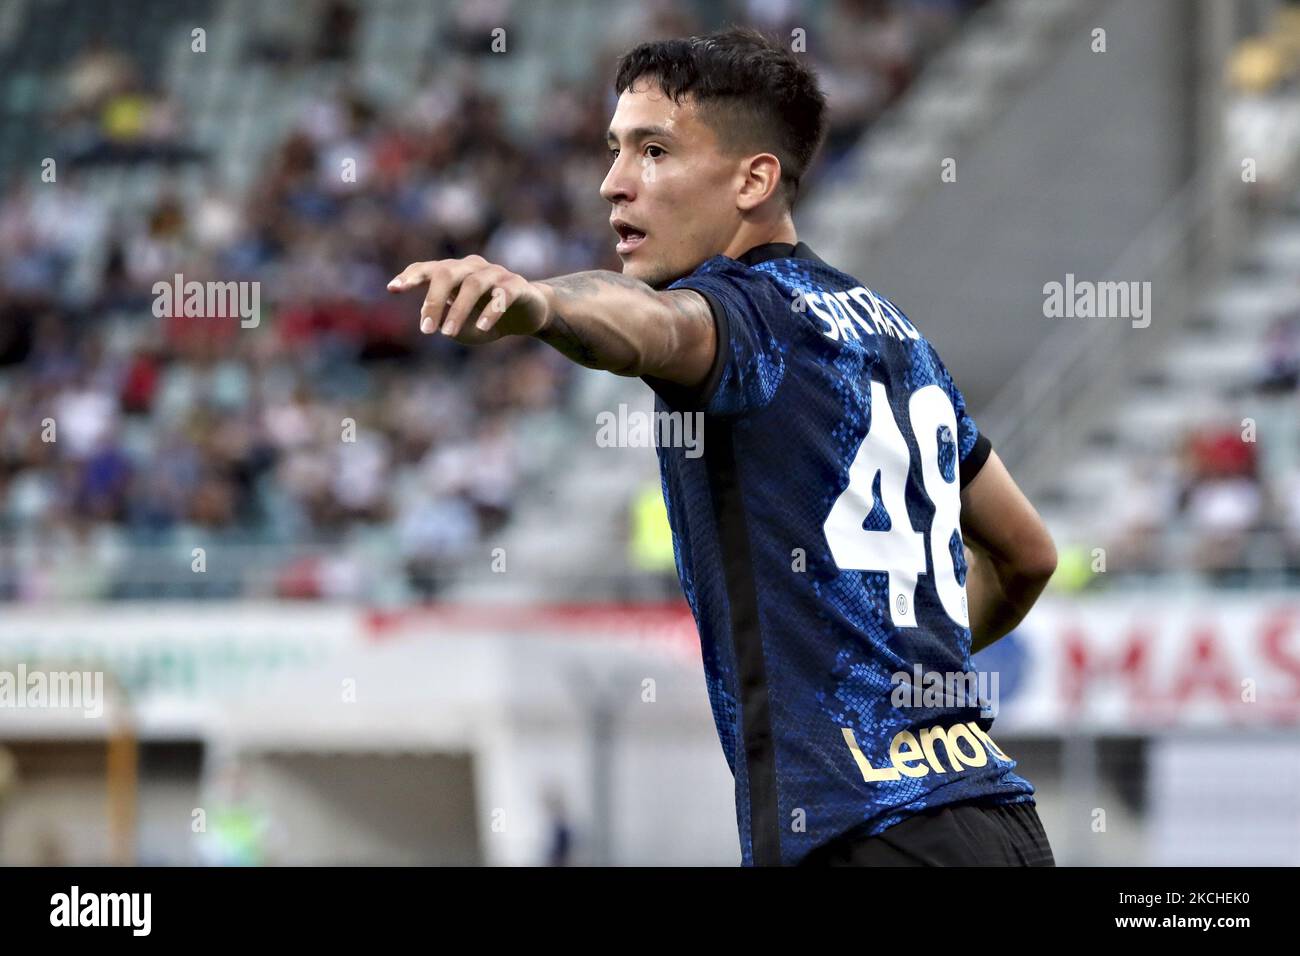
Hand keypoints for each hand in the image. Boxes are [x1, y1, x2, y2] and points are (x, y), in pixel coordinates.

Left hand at [386, 255, 549, 343]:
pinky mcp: (517, 286)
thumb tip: (434, 317)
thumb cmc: (487, 319)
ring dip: (458, 310)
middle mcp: (472, 267)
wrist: (530, 314)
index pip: (428, 268)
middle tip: (426, 330)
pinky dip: (490, 311)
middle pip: (446, 272)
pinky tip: (482, 328)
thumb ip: (446, 322)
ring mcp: (495, 274)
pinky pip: (502, 295)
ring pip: (472, 285)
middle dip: (433, 300)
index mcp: (454, 273)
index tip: (393, 288)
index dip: (410, 276)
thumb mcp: (463, 326)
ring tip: (448, 334)